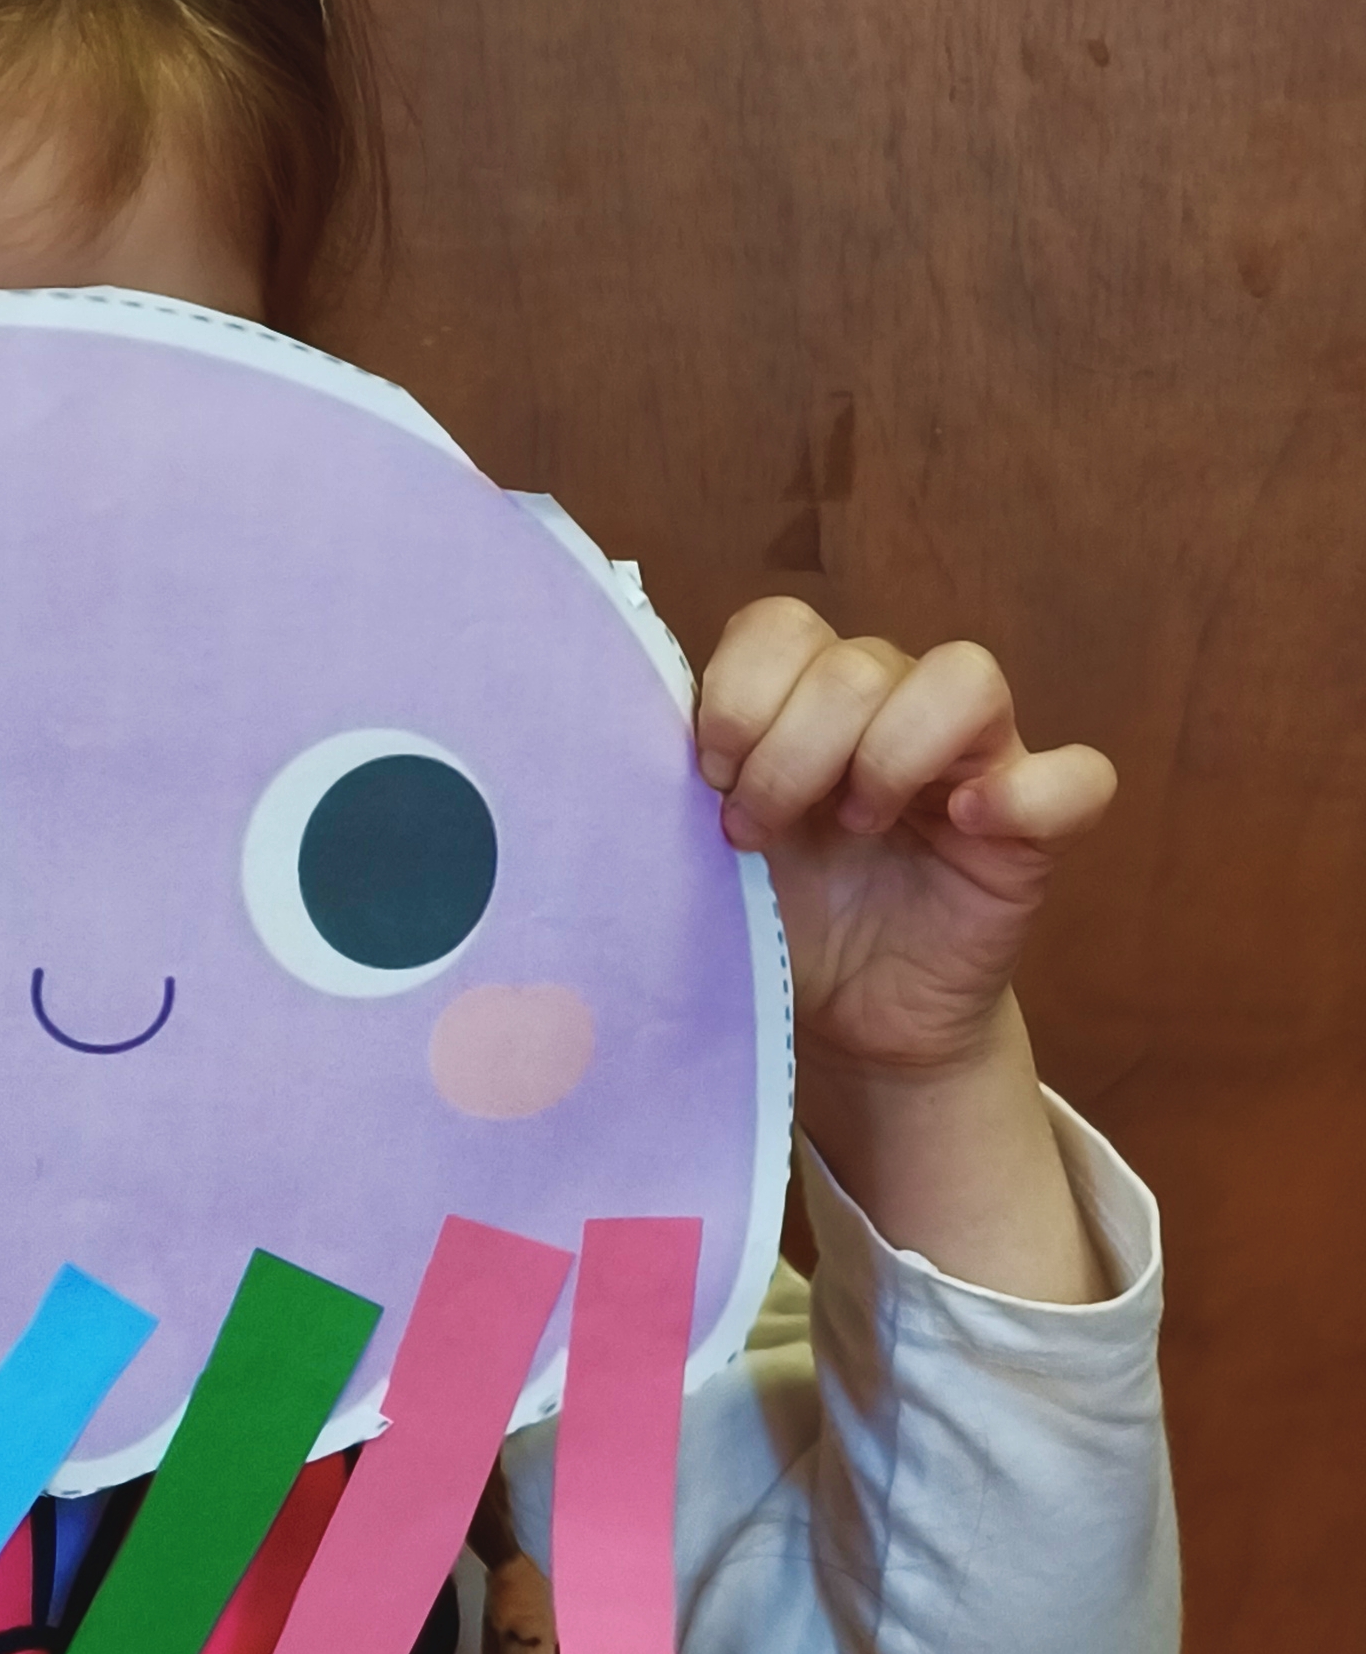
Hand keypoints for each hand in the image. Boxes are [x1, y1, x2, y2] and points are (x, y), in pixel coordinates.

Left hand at [693, 599, 1116, 1301]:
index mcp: (800, 708)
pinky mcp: (1030, 831)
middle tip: (759, 834)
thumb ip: (663, 794)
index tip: (707, 775)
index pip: (782, 626)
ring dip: (892, 754)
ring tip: (858, 830)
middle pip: (860, 659)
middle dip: (793, 750)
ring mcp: (971, 764)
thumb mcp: (696, 858)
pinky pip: (1077, 777)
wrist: (839, 1027)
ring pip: (964, 677)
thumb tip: (577, 760)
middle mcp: (888, 713)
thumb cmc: (765, 926)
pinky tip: (968, 827)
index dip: (741, 690)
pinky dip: (1030, 790)